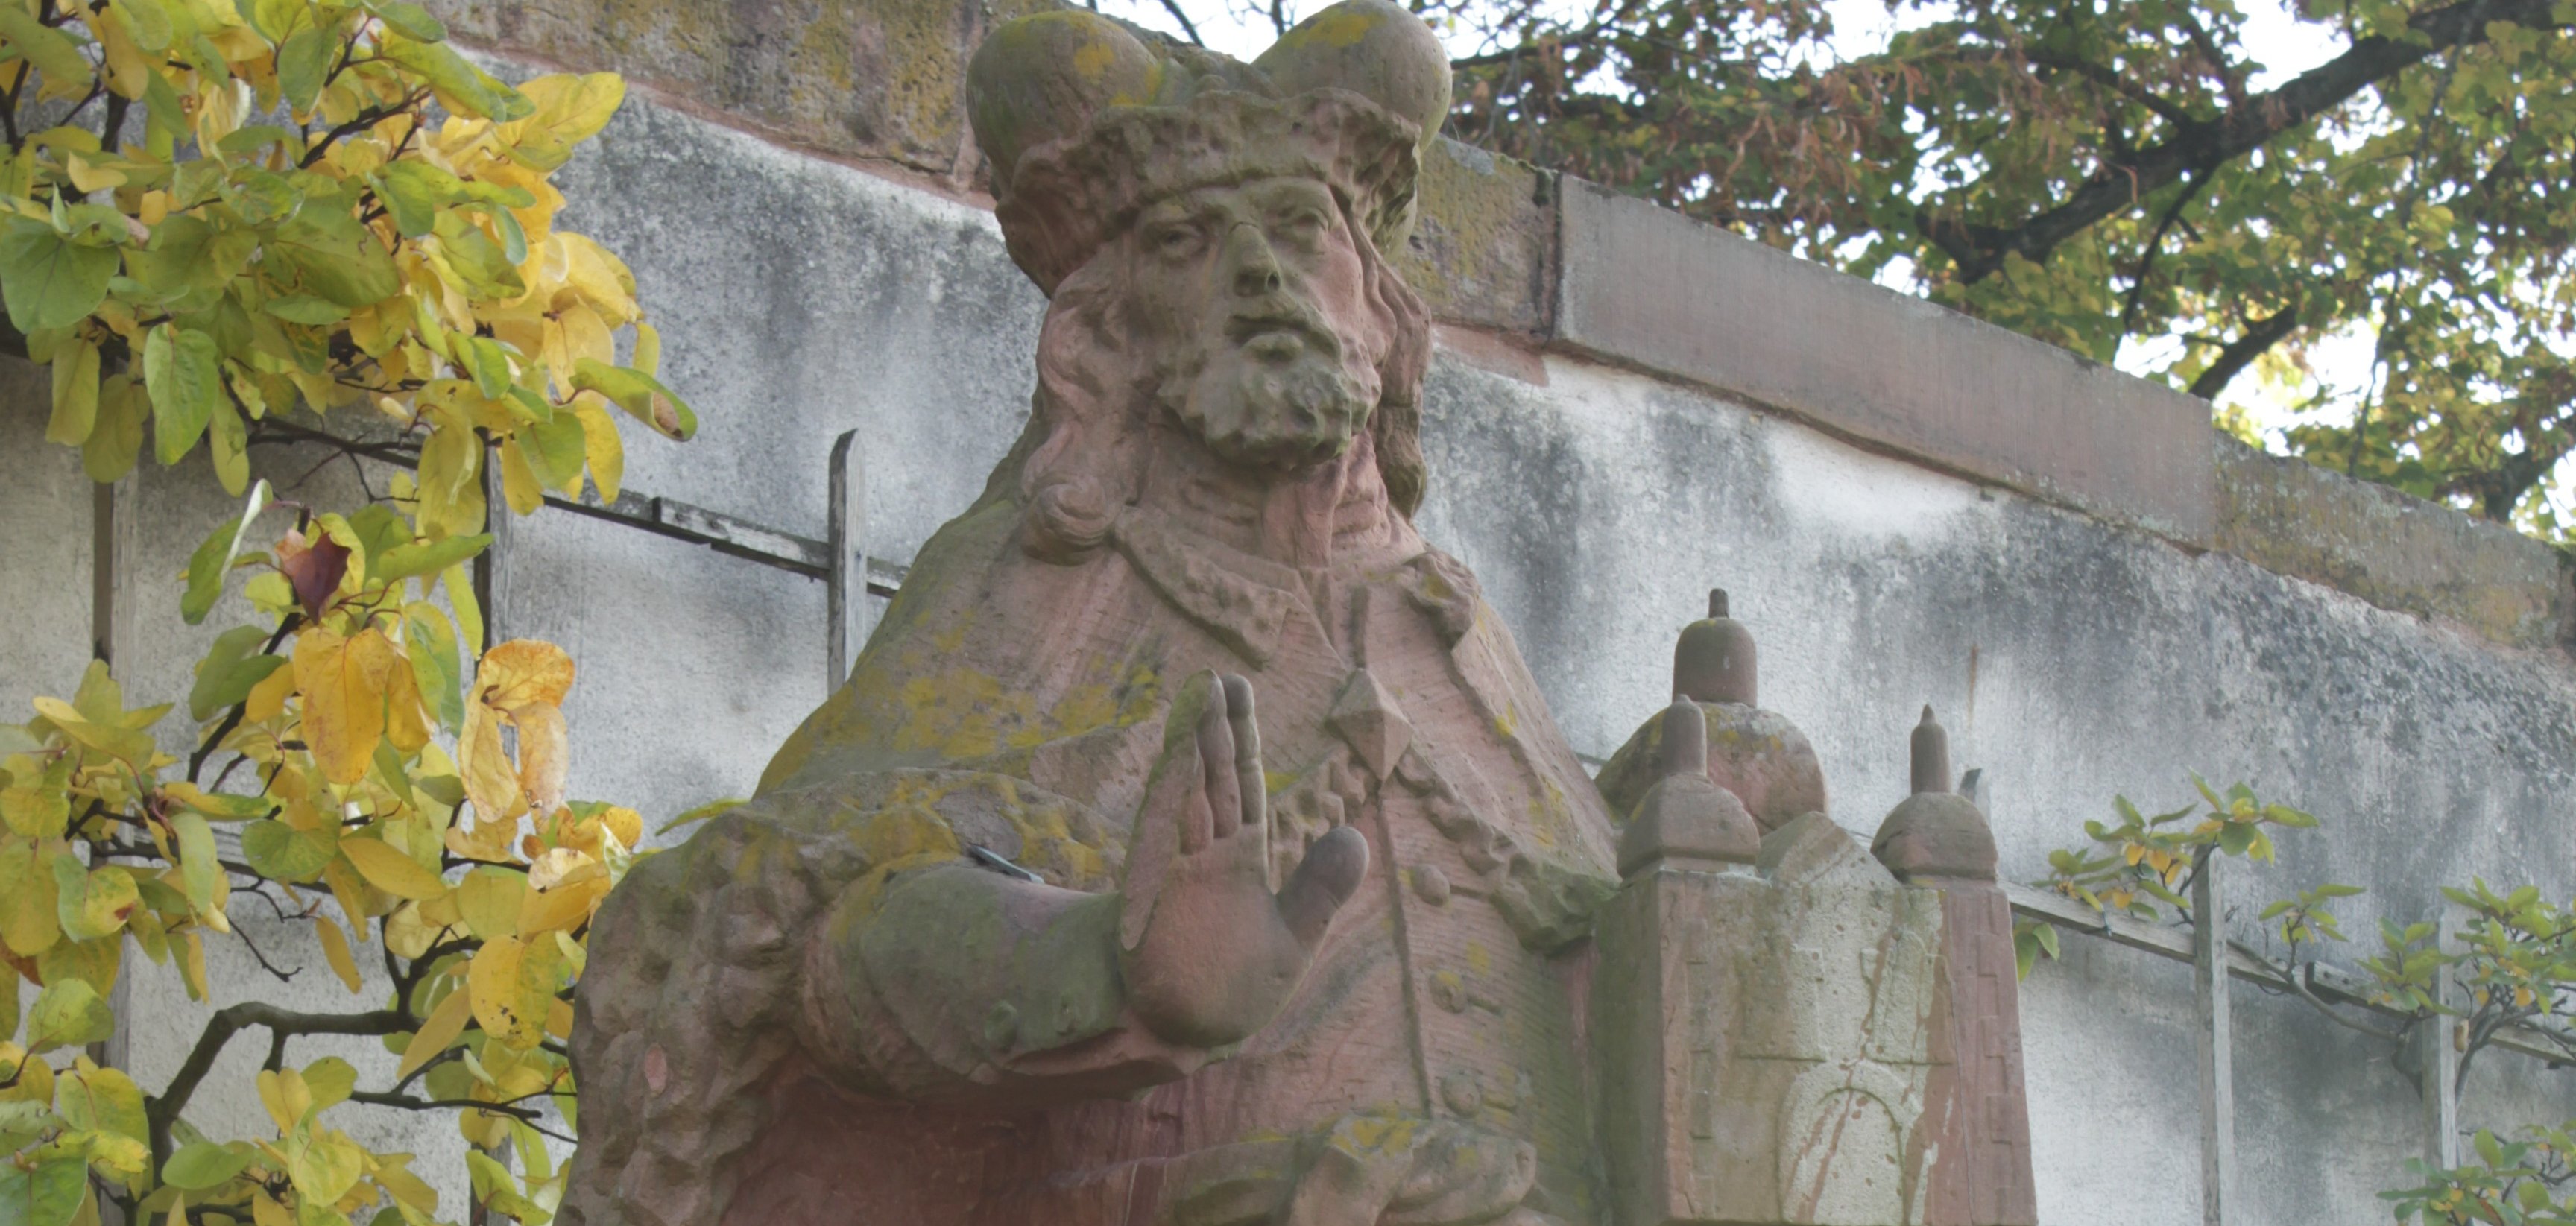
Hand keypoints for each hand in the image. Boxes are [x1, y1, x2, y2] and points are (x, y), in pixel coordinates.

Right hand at [1119, 671, 1368, 1047]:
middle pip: (1211, 778)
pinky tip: (1176, 768)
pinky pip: (1162, 844)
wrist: (1189, 1036)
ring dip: (1190, 752)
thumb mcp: (1292, 938)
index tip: (1236, 689)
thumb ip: (1320, 888)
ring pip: (1187, 799)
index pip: (1242, 783)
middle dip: (1213, 729)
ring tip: (1195, 702)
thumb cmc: (1233, 988)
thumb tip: (1355, 834)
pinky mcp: (1158, 900)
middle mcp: (1207, 855)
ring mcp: (1180, 873)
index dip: (1240, 737)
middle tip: (1215, 677)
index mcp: (1240, 857)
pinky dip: (1169, 806)